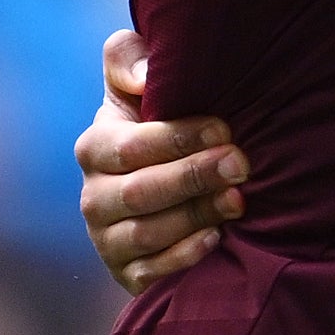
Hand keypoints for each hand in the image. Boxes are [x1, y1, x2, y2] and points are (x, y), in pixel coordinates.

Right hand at [78, 28, 250, 295]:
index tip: (223, 128)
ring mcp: (107, 240)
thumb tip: (142, 77)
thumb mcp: (138, 86)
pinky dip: (183, 258)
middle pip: (141, 192)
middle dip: (194, 176)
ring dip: (195, 215)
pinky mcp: (127, 274)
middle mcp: (93, 197)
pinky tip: (216, 239)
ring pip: (148, 233)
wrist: (167, 183)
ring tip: (238, 199)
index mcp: (95, 148)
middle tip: (240, 164)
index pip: (130, 147)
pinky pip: (151, 273)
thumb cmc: (158, 125)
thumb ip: (128, 60)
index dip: (178, 138)